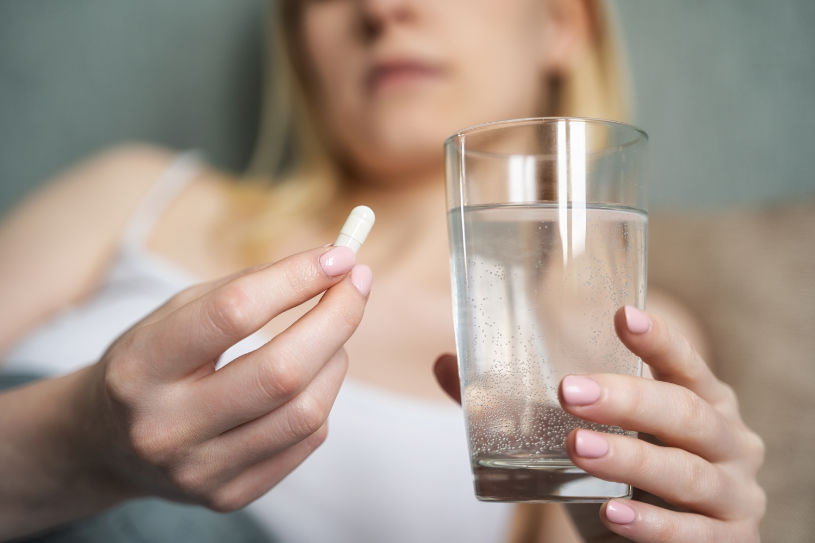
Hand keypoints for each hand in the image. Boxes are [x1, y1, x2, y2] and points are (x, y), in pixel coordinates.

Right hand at [89, 246, 370, 509]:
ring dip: (336, 358)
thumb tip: (331, 266)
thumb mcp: (176, 312)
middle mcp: (166, 426)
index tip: (338, 256)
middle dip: (336, 318)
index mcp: (142, 366)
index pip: (233, 313)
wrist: (108, 443)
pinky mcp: (228, 495)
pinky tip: (311, 377)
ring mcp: (199, 470)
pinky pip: (306, 440)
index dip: (296, 278)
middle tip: (356, 285)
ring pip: (306, 411)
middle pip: (282, 371)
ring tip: (331, 334)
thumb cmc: (154, 362)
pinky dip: (323, 397)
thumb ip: (248, 287)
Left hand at [433, 306, 765, 542]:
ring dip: (630, 460)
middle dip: (628, 400)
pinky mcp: (726, 542)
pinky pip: (690, 535)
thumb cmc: (629, 475)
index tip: (622, 314)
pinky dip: (651, 526)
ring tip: (577, 447)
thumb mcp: (591, 433)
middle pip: (686, 413)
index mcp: (702, 401)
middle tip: (569, 391)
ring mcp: (733, 494)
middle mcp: (728, 441)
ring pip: (685, 472)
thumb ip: (522, 404)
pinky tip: (612, 515)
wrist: (670, 542)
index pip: (685, 364)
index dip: (659, 340)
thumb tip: (446, 364)